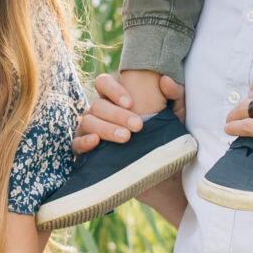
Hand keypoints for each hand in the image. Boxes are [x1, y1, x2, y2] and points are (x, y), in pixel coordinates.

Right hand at [70, 71, 186, 154]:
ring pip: (88, 122)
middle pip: (98, 105)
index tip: (130, 103)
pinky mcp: (85, 152)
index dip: (113, 89)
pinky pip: (76, 143)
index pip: (103, 83)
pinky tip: (96, 142)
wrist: (163, 172)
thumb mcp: (176, 115)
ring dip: (106, 128)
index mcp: (115, 99)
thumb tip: (165, 80)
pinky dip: (84, 142)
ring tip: (125, 138)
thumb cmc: (166, 137)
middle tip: (137, 126)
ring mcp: (90, 130)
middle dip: (117, 115)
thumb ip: (174, 95)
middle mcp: (99, 112)